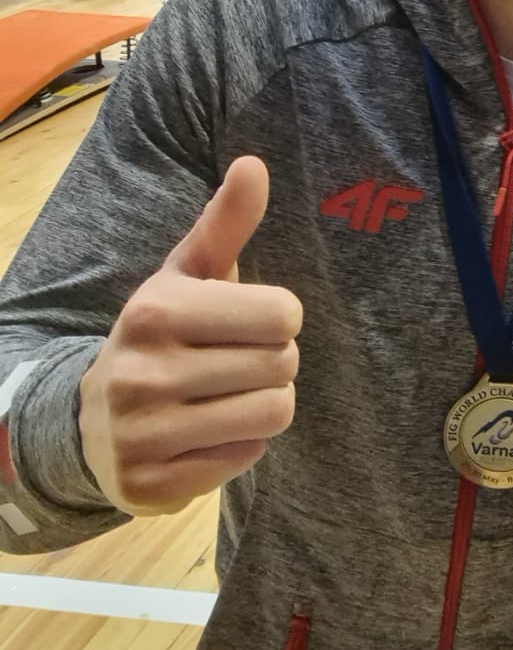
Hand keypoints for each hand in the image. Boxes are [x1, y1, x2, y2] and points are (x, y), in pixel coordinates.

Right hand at [78, 157, 300, 515]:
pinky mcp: (152, 485)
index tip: (246, 322)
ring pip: (274, 413)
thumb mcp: (188, 274)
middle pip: (284, 365)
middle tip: (234, 361)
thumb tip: (254, 163)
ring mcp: (143, 434)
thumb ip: (225, 222)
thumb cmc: (163, 334)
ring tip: (223, 395)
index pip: (284, 314)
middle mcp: (143, 373)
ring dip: (263, 403)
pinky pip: (248, 457)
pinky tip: (203, 433)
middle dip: (274, 361)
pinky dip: (238, 444)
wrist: (91, 421)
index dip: (278, 319)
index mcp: (157, 311)